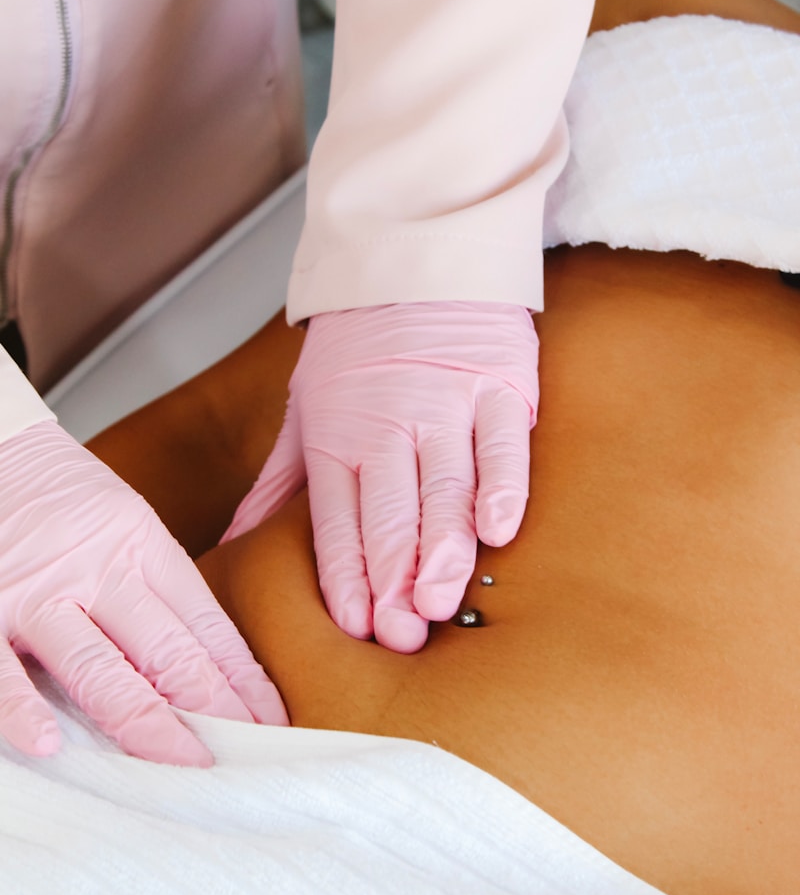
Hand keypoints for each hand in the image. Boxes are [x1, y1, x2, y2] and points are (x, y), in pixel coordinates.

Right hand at [0, 421, 287, 763]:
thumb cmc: (60, 495)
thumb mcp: (125, 522)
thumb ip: (157, 585)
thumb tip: (212, 660)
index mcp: (141, 544)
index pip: (205, 624)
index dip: (242, 680)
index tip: (273, 723)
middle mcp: (95, 568)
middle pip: (166, 650)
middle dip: (214, 710)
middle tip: (250, 755)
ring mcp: (36, 592)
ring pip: (97, 667)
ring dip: (144, 722)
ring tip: (184, 763)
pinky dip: (21, 709)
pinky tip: (50, 744)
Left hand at [223, 302, 537, 652]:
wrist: (414, 261)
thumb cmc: (355, 349)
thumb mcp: (303, 410)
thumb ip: (278, 486)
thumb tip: (232, 548)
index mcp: (336, 436)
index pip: (337, 519)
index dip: (346, 574)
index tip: (353, 626)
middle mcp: (387, 424)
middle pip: (389, 512)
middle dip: (391, 577)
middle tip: (400, 633)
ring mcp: (445, 404)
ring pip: (444, 486)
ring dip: (442, 547)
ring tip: (441, 600)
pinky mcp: (498, 385)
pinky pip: (502, 443)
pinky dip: (502, 485)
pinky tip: (499, 531)